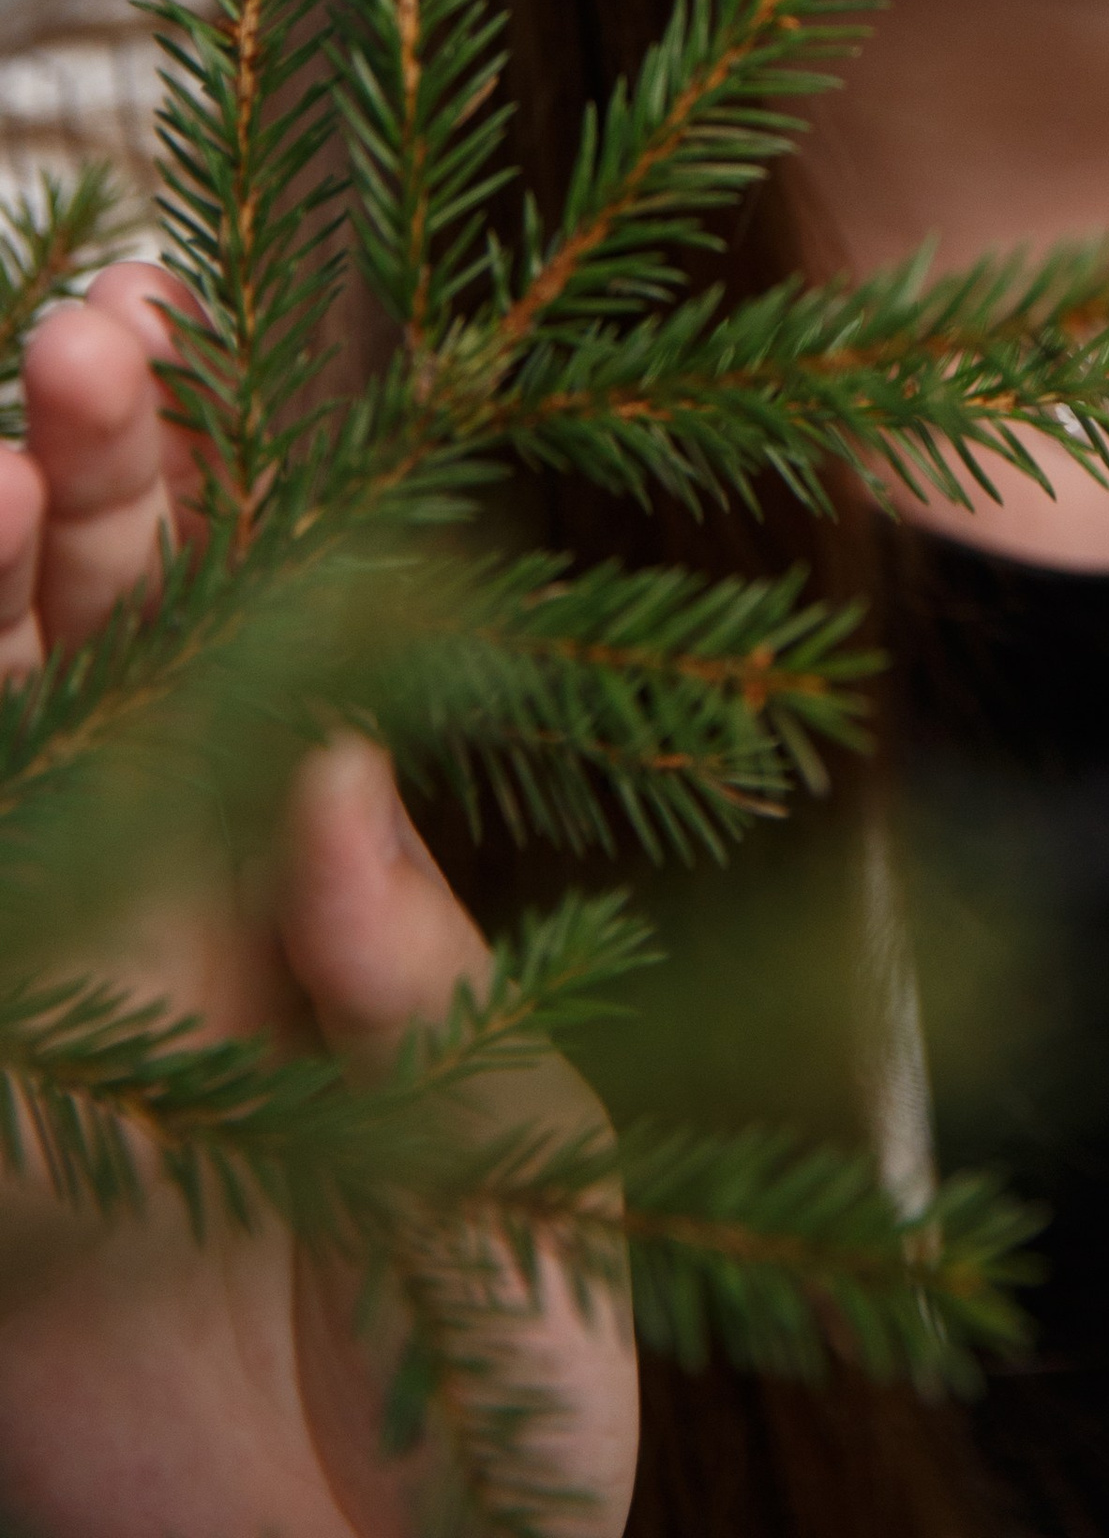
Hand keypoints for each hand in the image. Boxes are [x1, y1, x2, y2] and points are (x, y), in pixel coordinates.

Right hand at [0, 270, 640, 1535]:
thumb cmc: (495, 1360)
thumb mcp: (491, 1111)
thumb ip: (401, 945)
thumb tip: (325, 767)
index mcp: (279, 876)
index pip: (227, 617)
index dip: (202, 469)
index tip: (198, 313)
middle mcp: (142, 909)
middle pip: (81, 641)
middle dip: (79, 475)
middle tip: (95, 329)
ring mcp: (39, 1004)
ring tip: (4, 441)